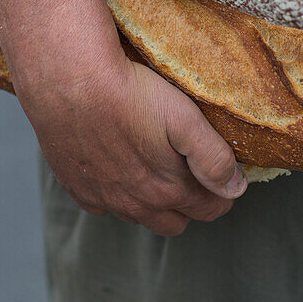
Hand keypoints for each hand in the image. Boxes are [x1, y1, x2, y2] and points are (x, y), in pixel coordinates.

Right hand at [18, 55, 246, 235]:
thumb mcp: (186, 119)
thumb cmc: (130, 92)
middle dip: (189, 203)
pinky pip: (103, 205)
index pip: (209, 209)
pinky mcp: (75, 187)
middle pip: (175, 221)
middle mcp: (135, 205)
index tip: (221, 172)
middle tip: (190, 170)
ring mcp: (102, 199)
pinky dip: (115, 192)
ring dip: (151, 199)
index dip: (221, 192)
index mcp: (167, 191)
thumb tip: (234, 188)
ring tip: (152, 163)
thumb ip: (214, 158)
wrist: (67, 79)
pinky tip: (115, 162)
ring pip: (138, 216)